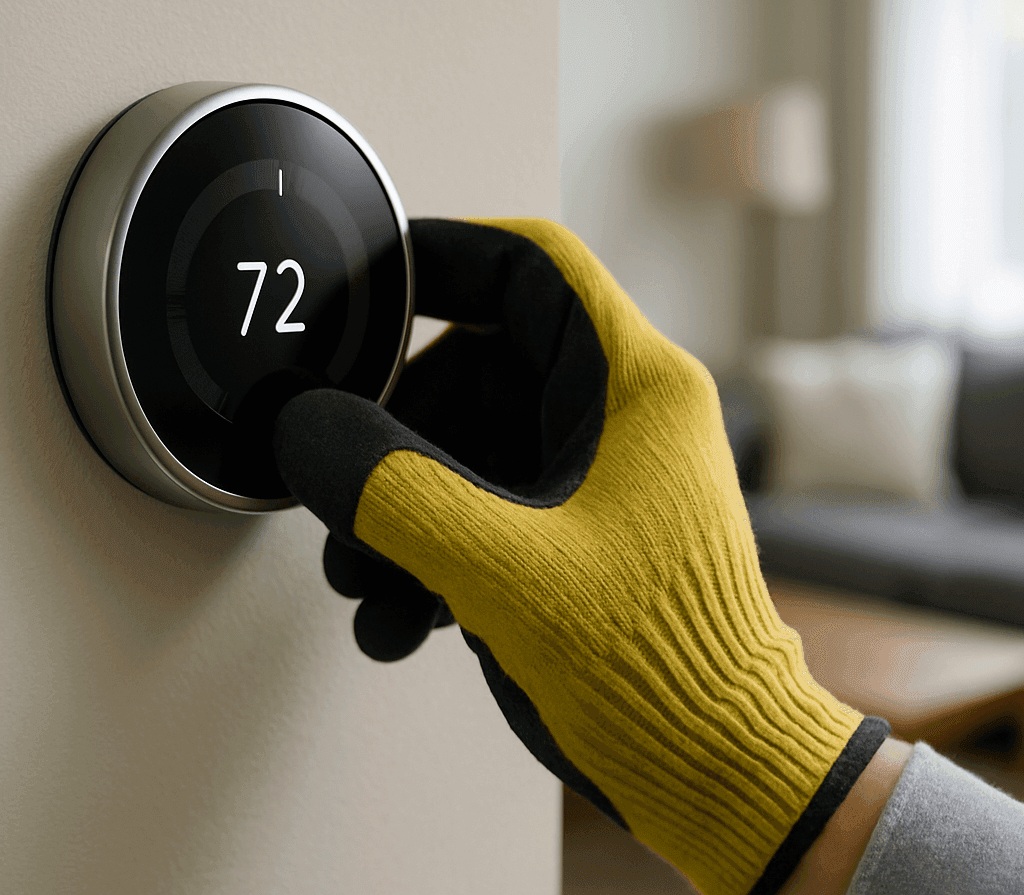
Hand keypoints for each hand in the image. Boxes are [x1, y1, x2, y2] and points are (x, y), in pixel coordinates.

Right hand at [274, 218, 887, 894]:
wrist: (715, 769)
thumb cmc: (658, 665)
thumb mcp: (502, 567)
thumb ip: (391, 489)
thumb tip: (307, 429)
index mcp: (636, 389)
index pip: (534, 269)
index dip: (444, 255)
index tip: (368, 279)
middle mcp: (625, 424)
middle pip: (480, 370)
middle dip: (395, 431)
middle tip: (342, 480)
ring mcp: (604, 486)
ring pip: (473, 451)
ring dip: (401, 510)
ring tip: (363, 581)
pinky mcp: (584, 545)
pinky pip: (486, 514)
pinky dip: (432, 557)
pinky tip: (400, 623)